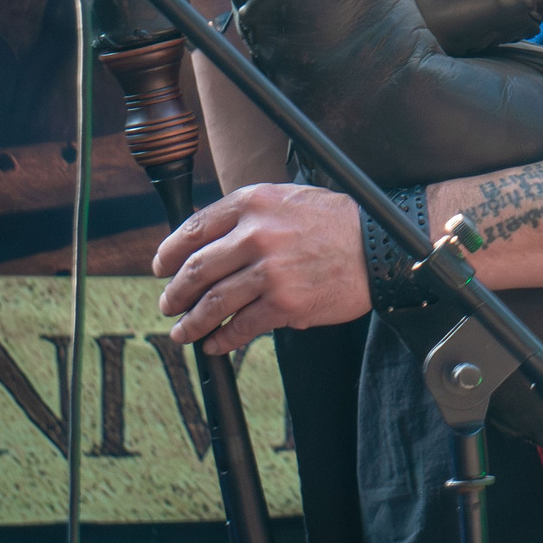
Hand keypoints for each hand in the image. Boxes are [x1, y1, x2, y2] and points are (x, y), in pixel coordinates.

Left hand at [154, 180, 368, 354]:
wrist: (380, 248)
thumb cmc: (338, 222)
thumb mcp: (290, 198)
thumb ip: (251, 214)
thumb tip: (211, 241)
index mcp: (254, 204)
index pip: (194, 229)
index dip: (170, 253)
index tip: (162, 267)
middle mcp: (257, 235)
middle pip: (197, 269)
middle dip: (175, 292)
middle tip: (169, 303)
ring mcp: (270, 272)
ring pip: (212, 302)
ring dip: (191, 321)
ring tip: (182, 331)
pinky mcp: (284, 304)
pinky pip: (241, 327)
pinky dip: (221, 339)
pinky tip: (214, 343)